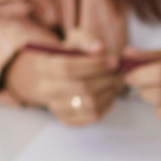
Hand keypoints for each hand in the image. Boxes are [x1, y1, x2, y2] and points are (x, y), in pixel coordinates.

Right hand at [5, 44, 120, 125]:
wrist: (64, 75)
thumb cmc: (73, 55)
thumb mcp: (78, 41)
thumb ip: (88, 40)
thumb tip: (99, 48)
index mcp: (43, 66)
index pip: (66, 68)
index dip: (93, 66)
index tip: (112, 62)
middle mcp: (44, 88)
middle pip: (80, 87)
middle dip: (104, 79)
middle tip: (116, 73)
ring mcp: (54, 106)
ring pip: (88, 104)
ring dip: (107, 92)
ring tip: (113, 82)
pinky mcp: (67, 119)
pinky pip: (92, 116)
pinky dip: (106, 105)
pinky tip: (108, 94)